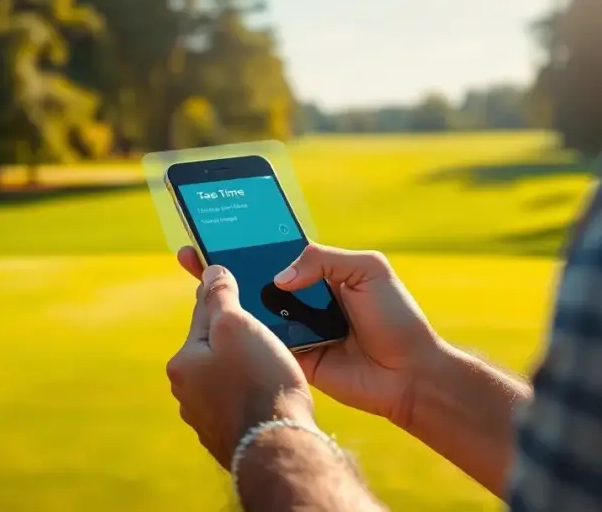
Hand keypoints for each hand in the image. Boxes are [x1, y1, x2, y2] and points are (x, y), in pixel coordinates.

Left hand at [166, 264, 315, 468]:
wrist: (280, 444)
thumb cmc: (259, 380)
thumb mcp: (237, 325)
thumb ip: (219, 296)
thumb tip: (210, 272)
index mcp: (182, 363)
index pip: (202, 315)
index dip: (224, 296)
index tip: (234, 282)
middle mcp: (186, 393)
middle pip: (213, 347)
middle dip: (236, 336)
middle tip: (265, 330)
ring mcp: (206, 418)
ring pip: (226, 375)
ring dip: (245, 366)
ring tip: (271, 363)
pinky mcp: (228, 435)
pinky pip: (239, 401)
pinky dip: (252, 392)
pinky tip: (270, 392)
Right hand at [177, 244, 441, 427]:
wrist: (410, 374)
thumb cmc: (396, 317)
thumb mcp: (367, 269)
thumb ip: (322, 260)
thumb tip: (278, 277)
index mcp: (320, 271)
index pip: (276, 250)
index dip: (248, 240)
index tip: (219, 226)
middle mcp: (303, 297)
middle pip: (256, 278)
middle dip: (224, 265)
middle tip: (191, 252)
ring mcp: (296, 328)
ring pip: (255, 311)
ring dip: (228, 298)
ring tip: (197, 279)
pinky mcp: (293, 356)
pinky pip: (264, 342)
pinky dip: (246, 333)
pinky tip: (221, 319)